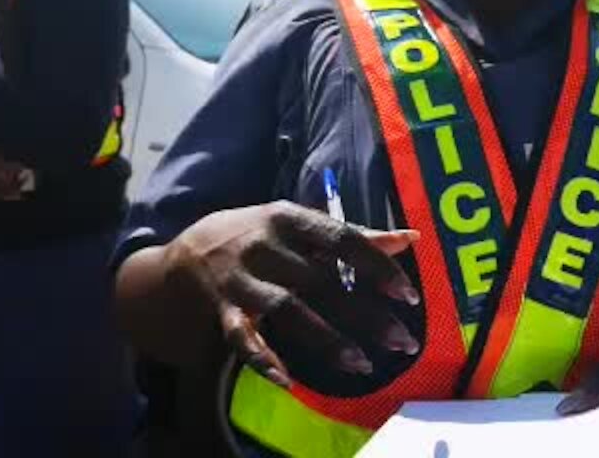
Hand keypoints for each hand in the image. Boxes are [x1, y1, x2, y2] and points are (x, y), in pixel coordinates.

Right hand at [163, 201, 421, 387]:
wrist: (188, 251)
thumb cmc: (259, 234)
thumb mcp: (299, 224)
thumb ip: (353, 234)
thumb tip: (410, 238)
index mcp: (289, 219)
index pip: (341, 238)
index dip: (376, 266)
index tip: (408, 295)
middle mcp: (265, 246)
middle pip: (322, 282)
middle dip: (366, 315)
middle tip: (403, 342)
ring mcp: (241, 278)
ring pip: (288, 310)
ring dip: (326, 339)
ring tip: (362, 363)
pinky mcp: (222, 308)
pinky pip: (242, 336)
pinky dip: (262, 358)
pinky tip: (287, 380)